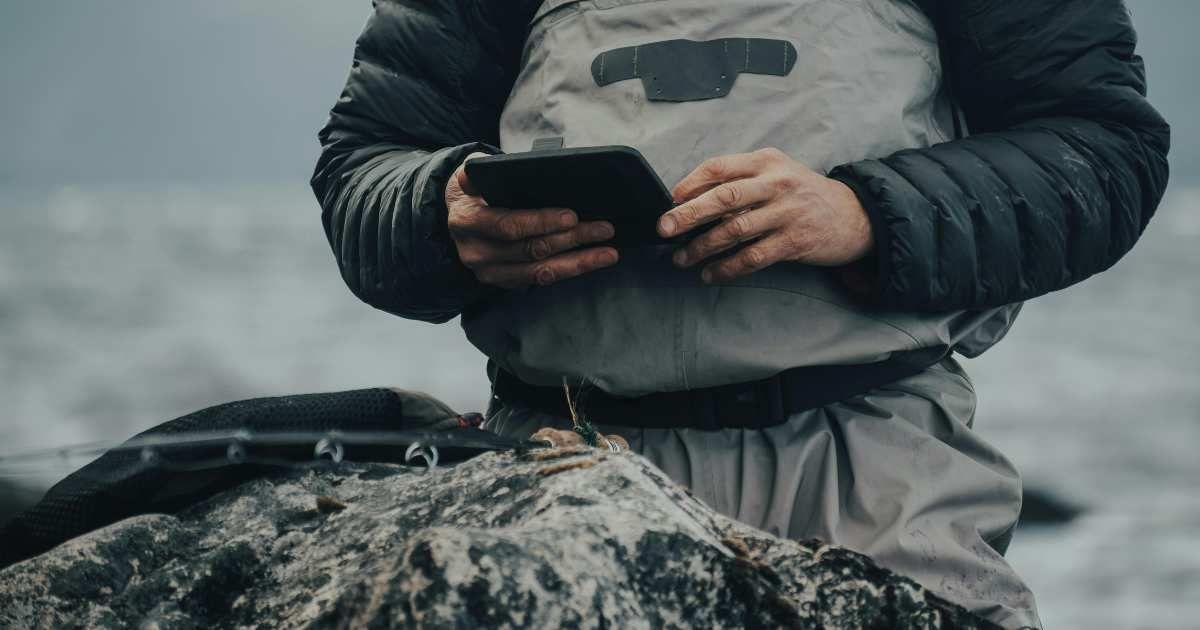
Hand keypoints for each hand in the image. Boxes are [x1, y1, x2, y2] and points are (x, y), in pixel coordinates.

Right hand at [446, 153, 618, 288]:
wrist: (456, 217)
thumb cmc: (474, 191)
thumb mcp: (469, 175)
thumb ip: (479, 171)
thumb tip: (488, 165)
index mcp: (467, 221)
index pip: (508, 226)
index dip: (541, 222)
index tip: (571, 216)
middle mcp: (476, 252)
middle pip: (531, 249)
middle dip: (571, 239)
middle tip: (604, 228)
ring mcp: (490, 272)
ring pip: (540, 271)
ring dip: (578, 262)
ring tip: (608, 252)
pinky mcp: (505, 282)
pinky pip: (541, 279)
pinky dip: (570, 270)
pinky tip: (592, 261)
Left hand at [658, 148, 873, 282]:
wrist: (854, 215)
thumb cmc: (802, 194)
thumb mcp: (775, 173)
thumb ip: (740, 180)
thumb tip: (690, 198)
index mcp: (765, 162)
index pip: (719, 167)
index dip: (690, 184)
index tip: (668, 200)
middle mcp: (776, 184)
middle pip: (724, 197)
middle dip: (688, 214)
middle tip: (663, 228)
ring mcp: (786, 213)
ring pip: (735, 230)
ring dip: (702, 247)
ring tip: (681, 258)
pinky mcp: (794, 242)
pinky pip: (753, 257)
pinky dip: (728, 268)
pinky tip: (711, 274)